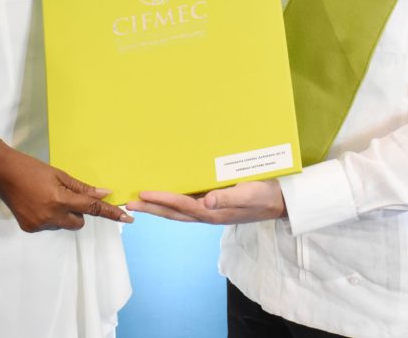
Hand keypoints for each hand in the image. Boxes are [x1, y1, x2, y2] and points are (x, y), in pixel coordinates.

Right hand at [0, 143, 132, 231]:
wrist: (2, 173)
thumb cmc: (32, 168)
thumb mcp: (59, 175)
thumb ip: (82, 188)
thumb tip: (104, 194)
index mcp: (60, 199)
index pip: (92, 208)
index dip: (110, 213)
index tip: (128, 219)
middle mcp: (51, 216)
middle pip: (79, 222)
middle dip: (78, 212)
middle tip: (66, 195)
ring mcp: (40, 225)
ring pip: (64, 224)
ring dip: (63, 214)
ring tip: (47, 197)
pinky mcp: (30, 229)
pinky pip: (50, 225)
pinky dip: (49, 216)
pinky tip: (37, 203)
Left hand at [126, 180, 285, 223]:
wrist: (279, 201)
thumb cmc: (264, 194)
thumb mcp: (249, 194)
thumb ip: (228, 197)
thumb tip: (206, 202)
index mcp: (214, 212)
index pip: (182, 206)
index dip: (162, 200)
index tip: (143, 195)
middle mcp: (207, 214)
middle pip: (173, 213)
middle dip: (151, 207)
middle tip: (128, 203)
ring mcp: (209, 211)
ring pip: (177, 211)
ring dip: (157, 207)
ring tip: (139, 201)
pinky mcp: (212, 205)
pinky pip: (186, 205)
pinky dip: (171, 203)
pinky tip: (165, 196)